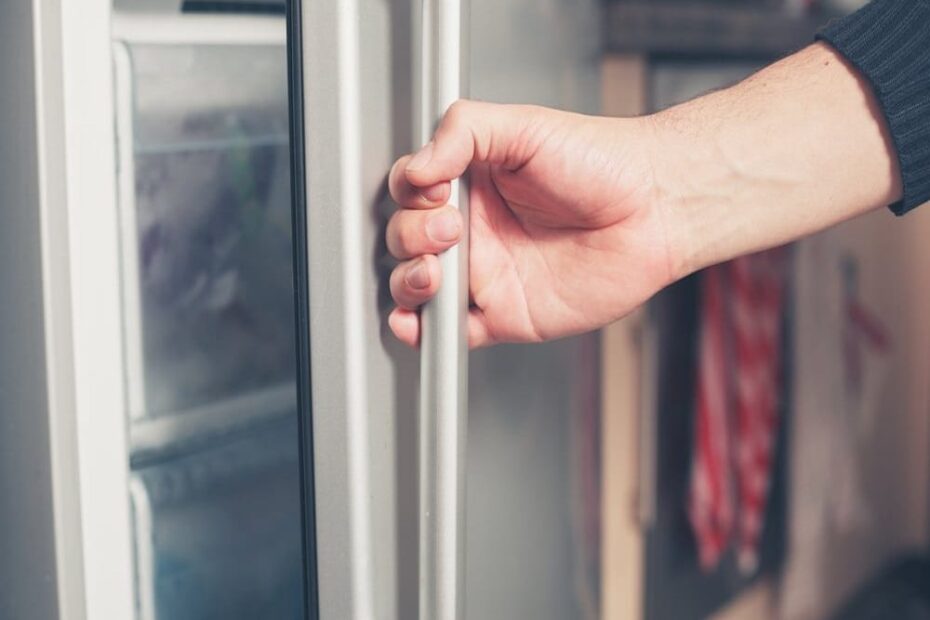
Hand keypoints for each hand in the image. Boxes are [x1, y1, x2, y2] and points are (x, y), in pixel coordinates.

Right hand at [386, 100, 676, 347]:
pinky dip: (424, 333)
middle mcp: (474, 228)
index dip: (410, 194)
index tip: (433, 188)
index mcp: (471, 182)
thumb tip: (417, 166)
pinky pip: (452, 332)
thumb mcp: (525, 126)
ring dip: (407, 282)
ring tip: (433, 272)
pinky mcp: (503, 314)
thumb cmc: (602, 163)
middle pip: (405, 239)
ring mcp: (486, 273)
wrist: (653, 210)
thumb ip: (463, 132)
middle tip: (453, 229)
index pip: (410, 192)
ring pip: (416, 287)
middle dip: (413, 236)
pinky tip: (416, 321)